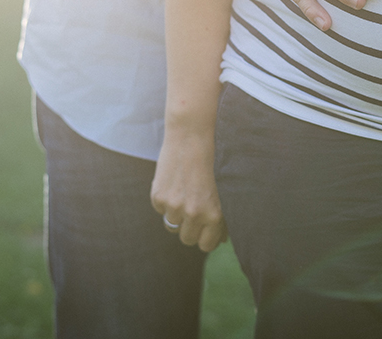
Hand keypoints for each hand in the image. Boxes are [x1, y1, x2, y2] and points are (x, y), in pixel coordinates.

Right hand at [150, 125, 225, 252]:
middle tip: (193, 210)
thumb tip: (222, 240)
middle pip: (187, 239)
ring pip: (172, 225)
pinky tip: (174, 181)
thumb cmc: (212, 161)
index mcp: (214, 214)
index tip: (205, 229)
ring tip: (184, 192)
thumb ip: (222, 217)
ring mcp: (174, 206)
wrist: (191, 136)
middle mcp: (193, 213)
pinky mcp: (158, 196)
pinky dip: (165, 199)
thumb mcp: (223, 191)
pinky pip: (160, 209)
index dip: (205, 238)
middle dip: (190, 228)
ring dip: (177, 214)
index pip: (206, 245)